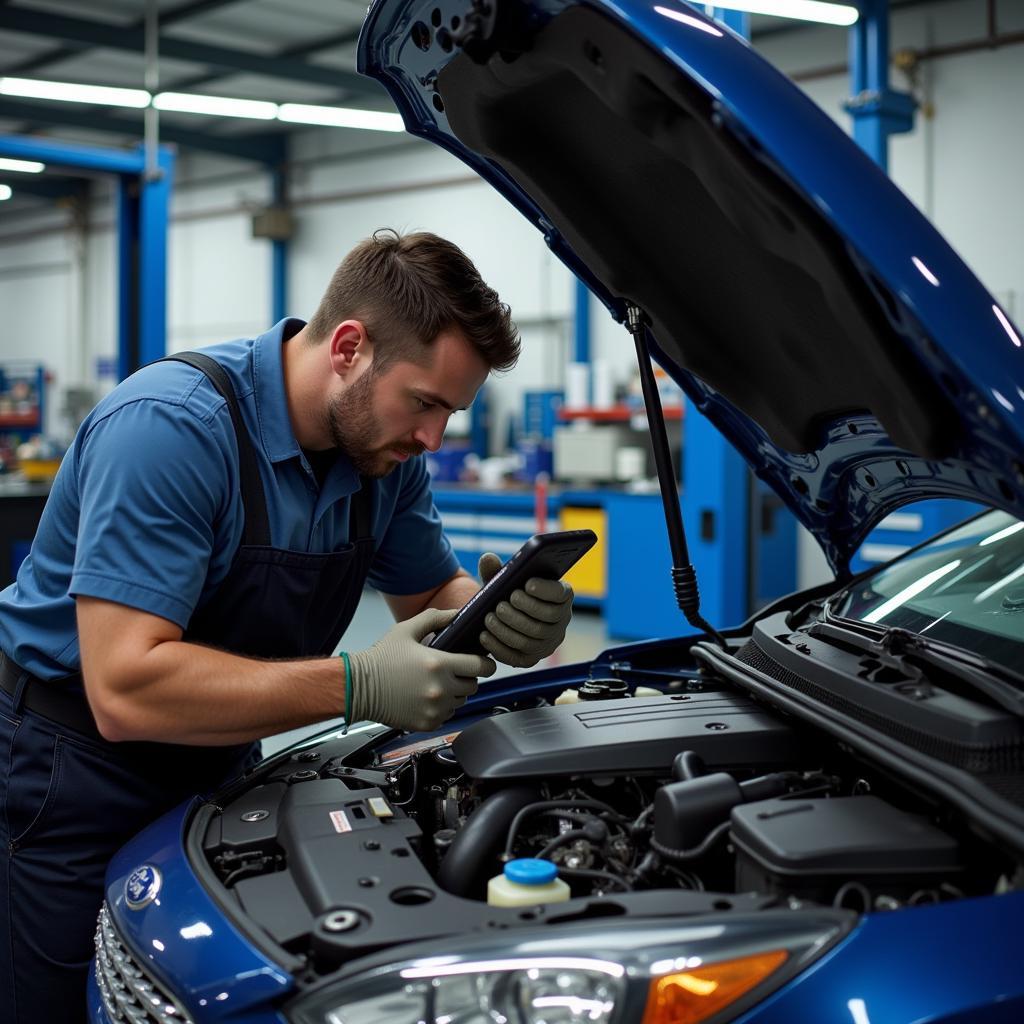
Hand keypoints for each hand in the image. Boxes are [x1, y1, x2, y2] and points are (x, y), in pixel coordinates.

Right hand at [349, 608, 494, 731]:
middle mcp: (440, 689)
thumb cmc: (382, 658)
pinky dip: (442, 708)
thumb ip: (435, 618)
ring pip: (461, 702)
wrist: (359, 687)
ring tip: (436, 683)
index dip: (484, 663)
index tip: (480, 662)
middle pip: (473, 686)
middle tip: (451, 671)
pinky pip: (447, 715)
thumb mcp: (407, 630)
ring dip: (455, 693)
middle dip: (466, 677)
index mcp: (439, 664)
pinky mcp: (427, 723)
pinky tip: (426, 697)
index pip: (481, 667)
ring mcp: (435, 709)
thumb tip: (457, 613)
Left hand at [477, 552, 573, 667]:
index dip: (546, 589)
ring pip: (532, 639)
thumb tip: (487, 558)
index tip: (527, 584)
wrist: (508, 620)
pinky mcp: (532, 659)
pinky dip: (499, 647)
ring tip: (490, 618)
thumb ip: (497, 570)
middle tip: (501, 604)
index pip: (560, 593)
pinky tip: (484, 635)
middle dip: (523, 610)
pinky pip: (518, 657)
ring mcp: (548, 642)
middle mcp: (560, 620)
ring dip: (508, 629)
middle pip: (547, 618)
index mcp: (561, 596)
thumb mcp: (506, 582)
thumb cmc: (511, 595)